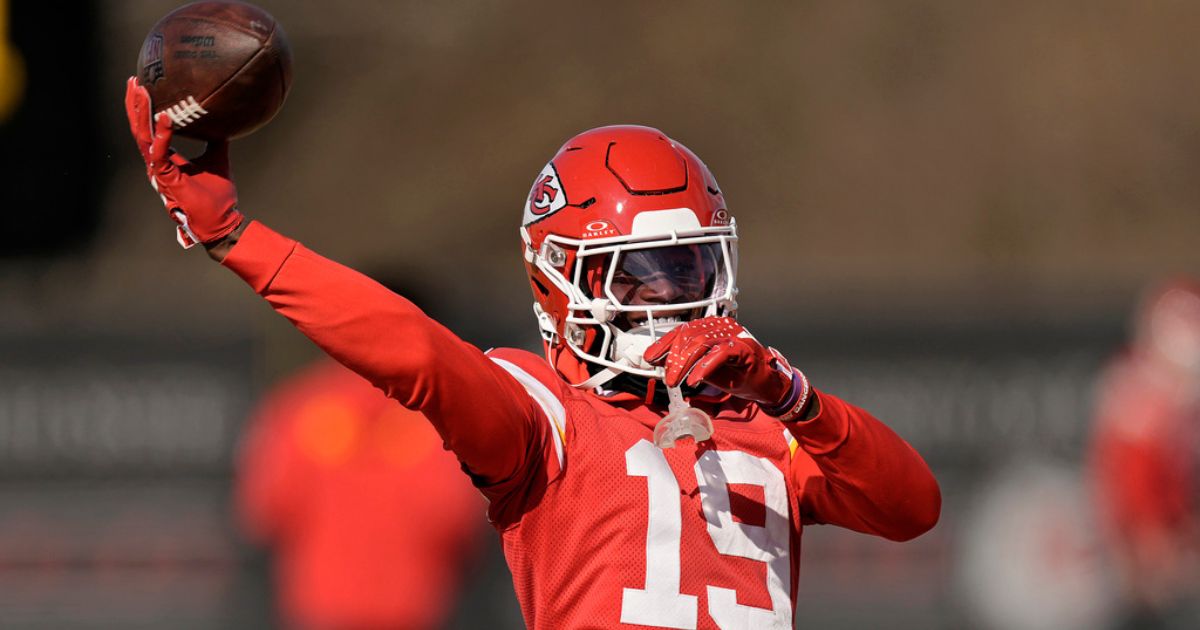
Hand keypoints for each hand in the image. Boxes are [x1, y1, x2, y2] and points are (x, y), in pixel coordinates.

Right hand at [124, 77, 242, 248]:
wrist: (223, 221)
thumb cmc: (218, 196)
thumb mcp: (217, 159)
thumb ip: (215, 141)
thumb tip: (223, 123)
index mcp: (166, 160)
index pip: (149, 130)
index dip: (144, 110)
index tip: (143, 86)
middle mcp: (158, 165)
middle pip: (139, 129)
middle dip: (135, 104)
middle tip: (134, 80)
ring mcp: (159, 172)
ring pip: (143, 137)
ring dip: (141, 113)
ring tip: (141, 90)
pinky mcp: (167, 179)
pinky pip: (160, 153)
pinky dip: (163, 135)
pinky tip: (166, 116)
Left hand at [643, 316, 793, 406]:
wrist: (765, 384)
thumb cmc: (737, 374)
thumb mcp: (705, 369)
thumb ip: (687, 363)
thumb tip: (661, 363)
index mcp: (710, 328)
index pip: (682, 331)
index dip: (664, 344)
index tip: (650, 358)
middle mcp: (720, 327)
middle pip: (689, 336)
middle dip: (673, 358)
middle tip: (668, 378)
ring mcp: (733, 335)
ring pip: (701, 343)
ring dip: (685, 365)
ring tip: (677, 381)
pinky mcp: (743, 348)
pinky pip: (719, 353)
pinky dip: (704, 368)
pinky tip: (694, 380)